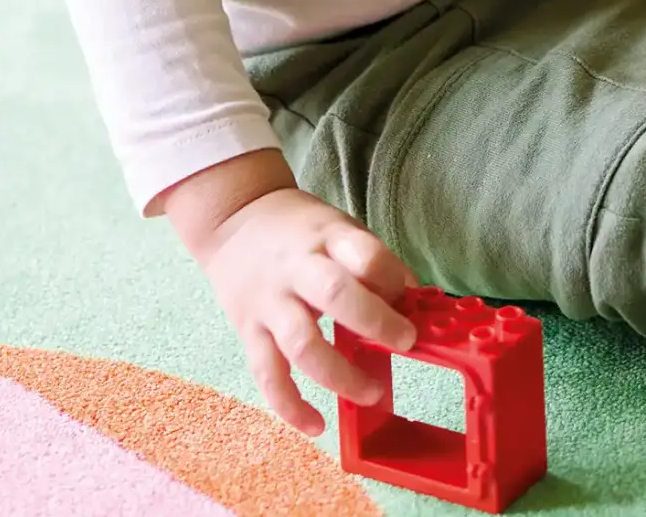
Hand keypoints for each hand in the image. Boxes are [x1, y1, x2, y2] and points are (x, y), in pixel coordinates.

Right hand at [162, 151, 417, 436]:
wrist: (231, 220)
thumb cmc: (299, 228)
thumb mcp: (339, 226)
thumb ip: (373, 260)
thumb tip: (413, 297)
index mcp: (326, 238)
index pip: (365, 256)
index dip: (392, 279)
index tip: (410, 299)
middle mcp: (296, 270)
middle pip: (336, 296)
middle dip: (376, 324)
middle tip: (405, 343)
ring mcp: (270, 303)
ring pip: (302, 345)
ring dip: (340, 376)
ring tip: (372, 393)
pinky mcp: (249, 332)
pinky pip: (268, 375)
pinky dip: (291, 406)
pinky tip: (316, 426)